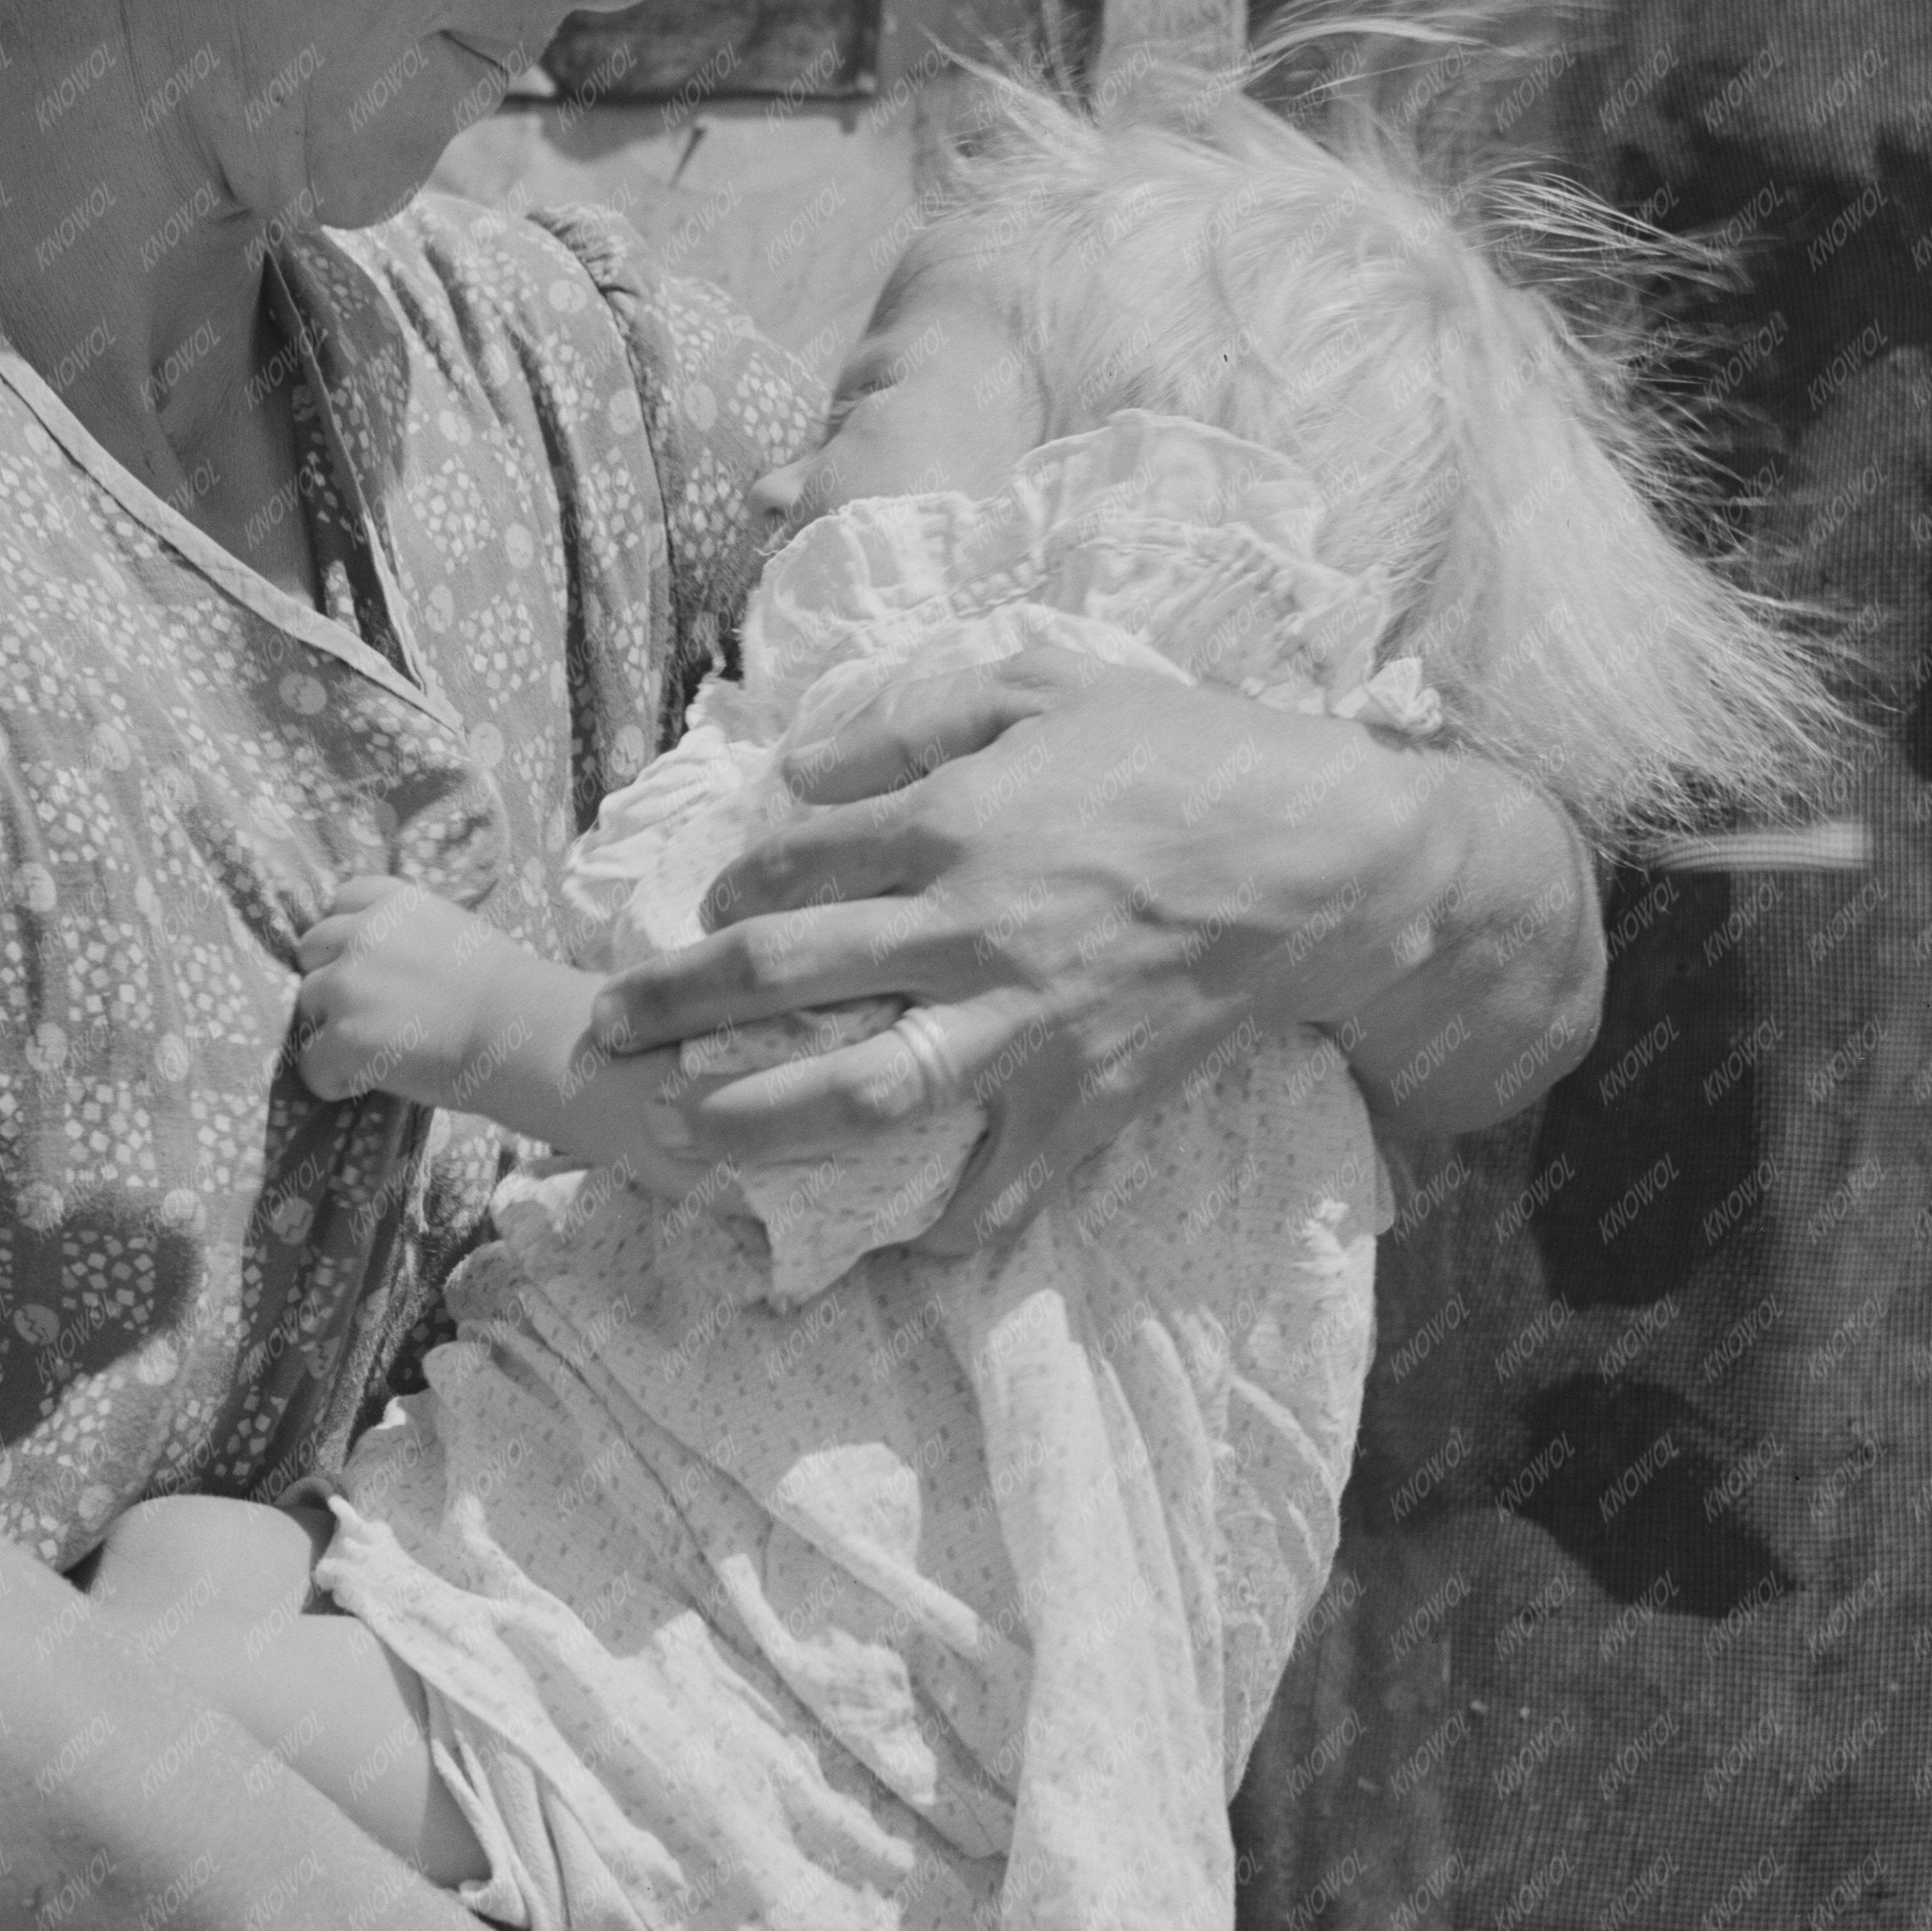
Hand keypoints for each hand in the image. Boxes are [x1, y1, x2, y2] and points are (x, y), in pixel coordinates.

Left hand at [293, 868, 494, 1106]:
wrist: (522, 1032)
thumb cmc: (509, 993)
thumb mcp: (456, 933)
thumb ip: (410, 935)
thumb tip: (388, 965)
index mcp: (395, 902)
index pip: (340, 901)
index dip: (349, 939)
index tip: (371, 968)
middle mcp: (363, 932)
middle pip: (312, 950)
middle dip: (333, 980)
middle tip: (370, 1014)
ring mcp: (347, 983)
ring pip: (306, 1004)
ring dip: (331, 1028)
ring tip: (375, 1051)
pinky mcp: (343, 1035)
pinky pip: (311, 1063)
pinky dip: (335, 1079)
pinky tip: (370, 1082)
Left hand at [586, 653, 1513, 1248]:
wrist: (1324, 856)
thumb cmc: (1187, 752)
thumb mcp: (1043, 685)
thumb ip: (908, 719)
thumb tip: (794, 765)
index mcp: (955, 822)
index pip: (792, 863)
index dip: (727, 886)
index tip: (706, 906)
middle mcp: (969, 928)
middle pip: (782, 975)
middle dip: (675, 1005)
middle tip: (607, 1032)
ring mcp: (1026, 1024)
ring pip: (857, 1091)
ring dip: (756, 1123)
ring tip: (686, 1139)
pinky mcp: (1087, 1097)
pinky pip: (998, 1183)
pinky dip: (941, 1226)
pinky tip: (888, 1245)